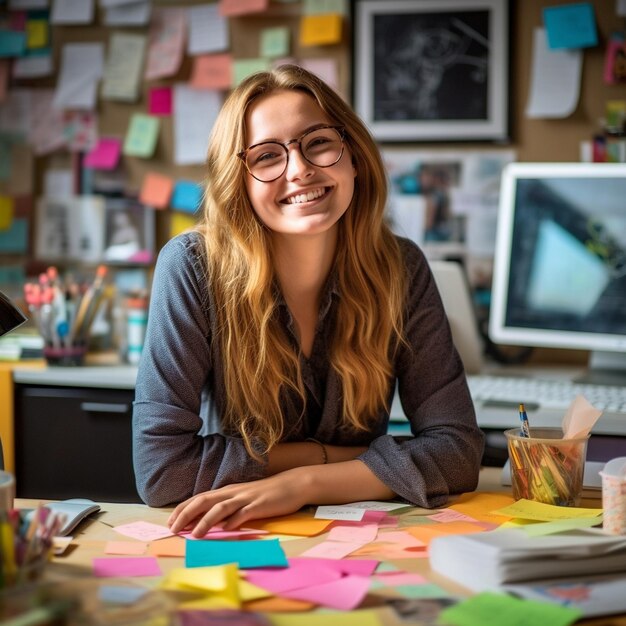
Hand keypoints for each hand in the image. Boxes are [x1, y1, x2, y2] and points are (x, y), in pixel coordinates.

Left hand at [167, 468, 310, 536]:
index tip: (170, 522)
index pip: (199, 498)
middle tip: (173, 529)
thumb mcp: (242, 499)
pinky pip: (244, 513)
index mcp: (227, 491)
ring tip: (195, 535)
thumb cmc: (265, 495)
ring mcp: (246, 498)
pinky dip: (233, 521)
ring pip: (221, 507)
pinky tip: (226, 530)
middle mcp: (233, 492)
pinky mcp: (260, 505)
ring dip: (206, 521)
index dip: (183, 509)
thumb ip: (227, 509)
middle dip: (187, 514)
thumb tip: (208, 523)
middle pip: (205, 500)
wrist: (292, 485)